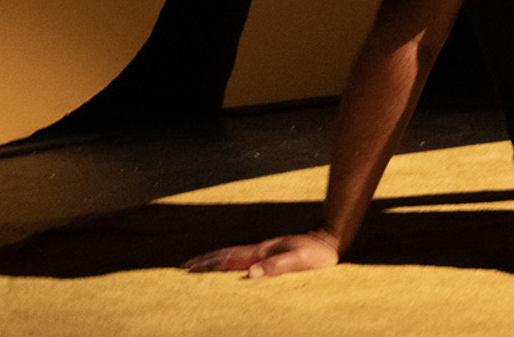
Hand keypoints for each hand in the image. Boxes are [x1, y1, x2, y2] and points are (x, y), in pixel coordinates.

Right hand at [182, 230, 340, 278]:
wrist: (330, 239)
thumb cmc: (318, 254)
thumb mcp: (300, 260)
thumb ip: (277, 266)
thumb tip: (250, 274)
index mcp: (262, 252)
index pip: (229, 258)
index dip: (208, 264)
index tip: (188, 269)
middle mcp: (260, 250)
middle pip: (226, 255)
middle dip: (204, 261)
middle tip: (183, 267)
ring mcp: (264, 251)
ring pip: (233, 256)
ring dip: (214, 261)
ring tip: (197, 266)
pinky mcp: (270, 254)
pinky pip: (243, 259)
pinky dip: (229, 263)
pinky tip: (228, 268)